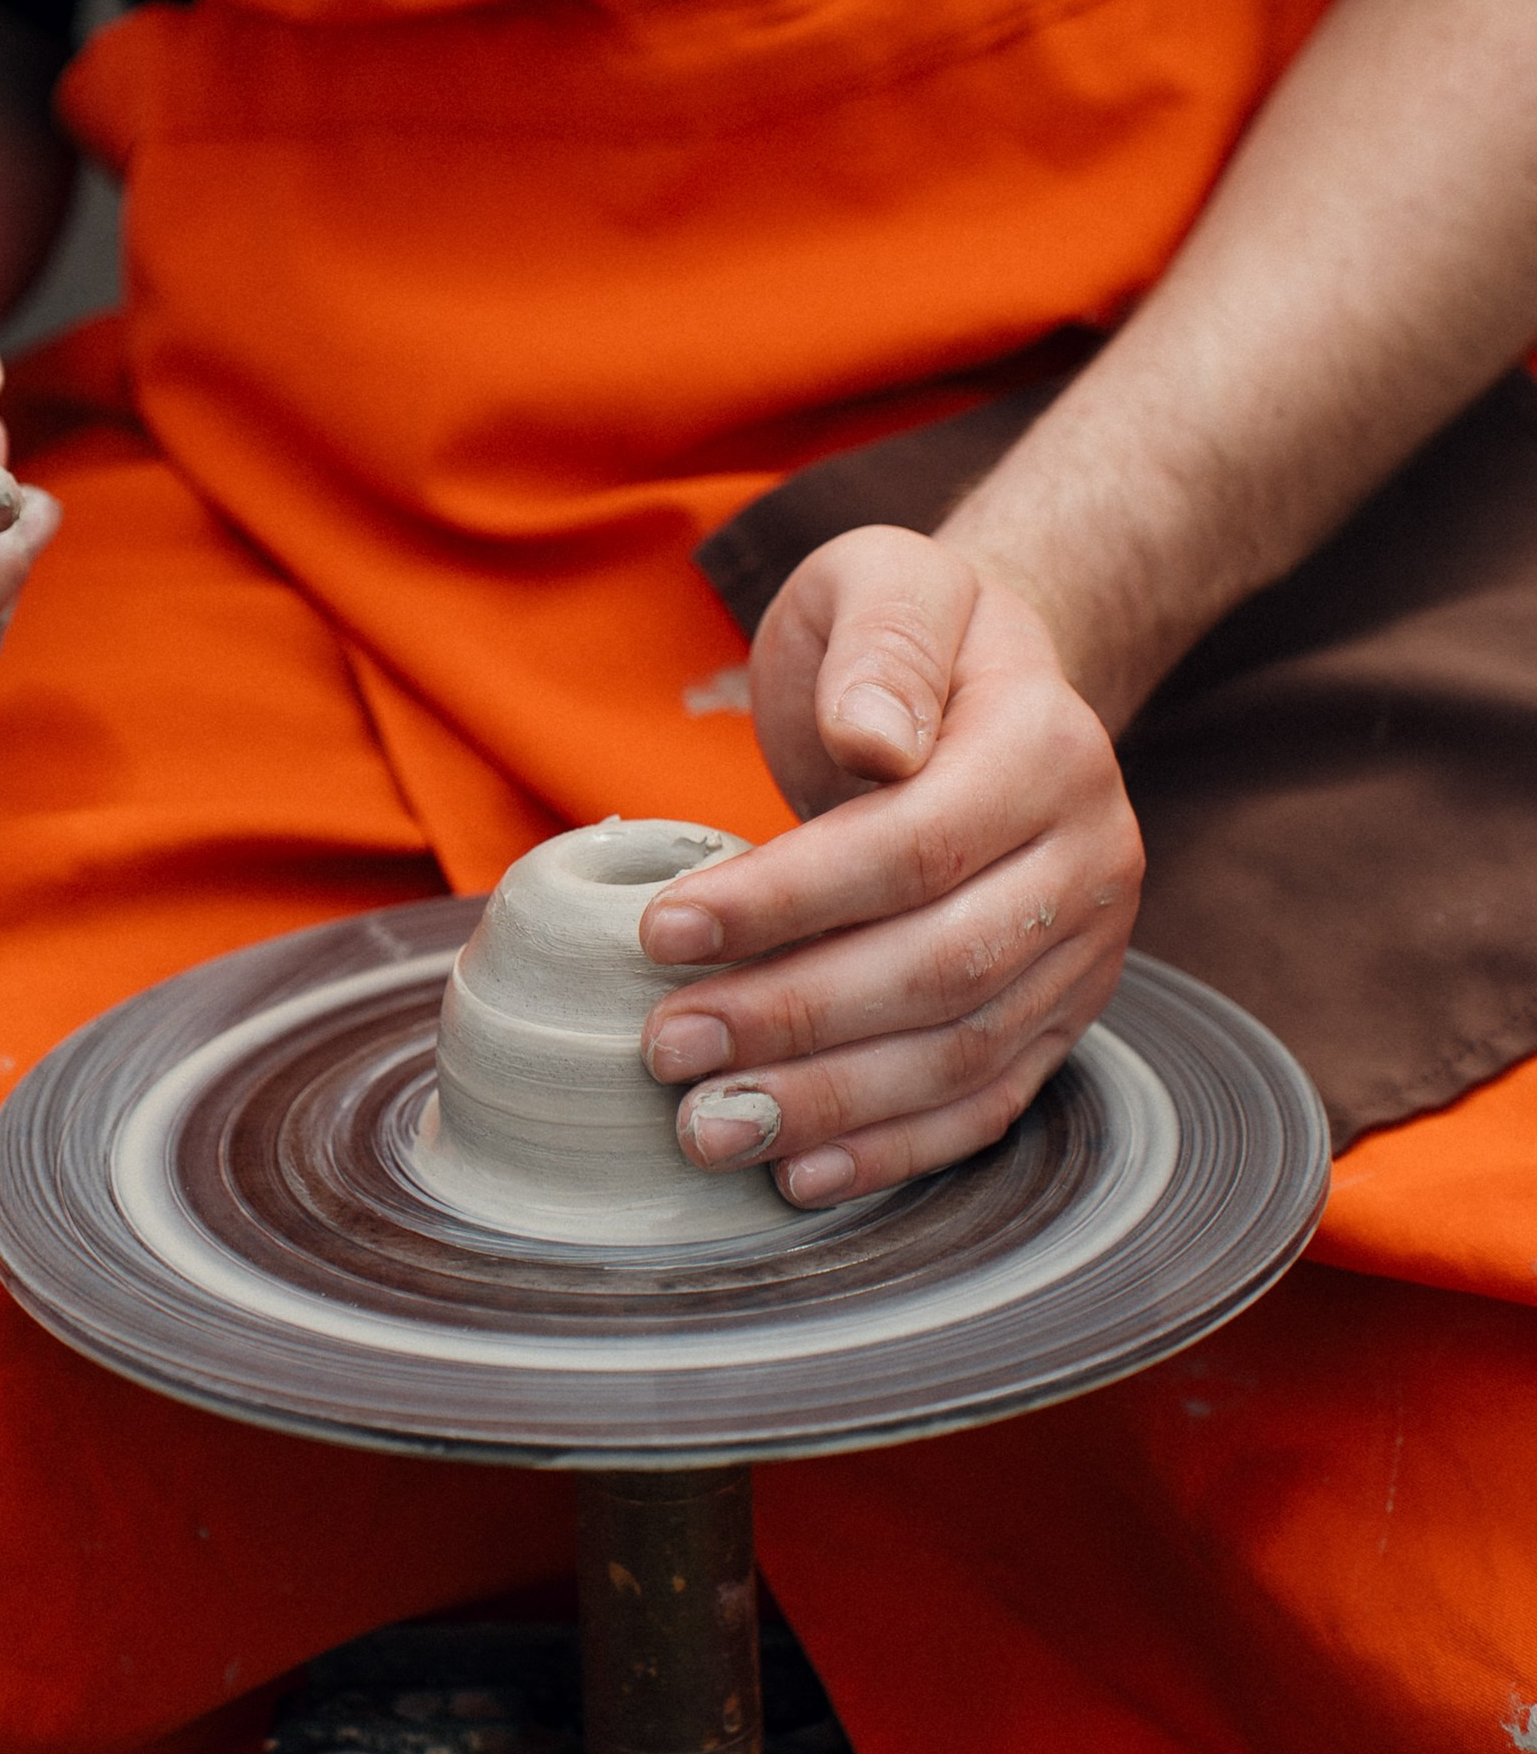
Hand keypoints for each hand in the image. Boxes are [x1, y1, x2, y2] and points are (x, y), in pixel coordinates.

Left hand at [640, 527, 1141, 1202]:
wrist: (991, 680)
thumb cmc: (908, 631)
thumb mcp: (884, 580)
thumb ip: (879, 648)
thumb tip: (872, 739)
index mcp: (1050, 749)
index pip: (914, 845)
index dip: (788, 900)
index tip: (661, 931)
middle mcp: (1092, 858)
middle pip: (940, 967)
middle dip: (792, 1019)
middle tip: (665, 1050)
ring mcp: (1088, 949)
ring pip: (963, 1052)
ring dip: (830, 1104)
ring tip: (707, 1125)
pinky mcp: (1065, 1015)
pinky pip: (990, 1103)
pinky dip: (896, 1149)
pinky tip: (799, 1174)